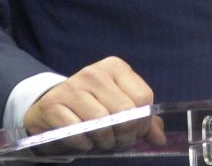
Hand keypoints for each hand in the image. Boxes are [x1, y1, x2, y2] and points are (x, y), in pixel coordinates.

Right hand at [23, 56, 165, 150]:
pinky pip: (77, 132)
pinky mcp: (54, 105)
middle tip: (120, 141)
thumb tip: (160, 138)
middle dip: (126, 135)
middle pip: (124, 111)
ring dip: (105, 141)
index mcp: (115, 67)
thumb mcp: (118, 103)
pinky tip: (85, 141)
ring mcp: (72, 87)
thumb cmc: (92, 104)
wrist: (52, 104)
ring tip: (103, 141)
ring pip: (101, 123)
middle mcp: (94, 73)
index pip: (143, 96)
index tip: (137, 132)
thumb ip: (141, 118)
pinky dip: (85, 143)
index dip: (144, 122)